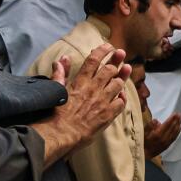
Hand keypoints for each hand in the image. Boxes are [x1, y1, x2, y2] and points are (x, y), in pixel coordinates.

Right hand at [33, 44, 126, 164]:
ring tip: (125, 70)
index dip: (102, 51)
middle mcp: (94, 89)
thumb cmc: (55, 115)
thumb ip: (60, 74)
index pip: (94, 60)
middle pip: (109, 69)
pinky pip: (121, 102)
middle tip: (121, 54)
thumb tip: (62, 59)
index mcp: (80, 82)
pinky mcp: (108, 114)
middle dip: (117, 59)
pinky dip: (122, 97)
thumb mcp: (56, 91)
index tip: (108, 46)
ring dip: (122, 77)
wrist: (61, 134)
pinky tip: (121, 95)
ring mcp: (103, 101)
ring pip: (118, 84)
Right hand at [142, 110, 180, 156]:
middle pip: (172, 128)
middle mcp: (163, 138)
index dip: (172, 118)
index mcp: (157, 134)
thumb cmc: (142, 142)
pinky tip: (179, 128)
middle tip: (180, 114)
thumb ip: (149, 126)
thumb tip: (157, 121)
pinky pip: (174, 137)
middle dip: (176, 121)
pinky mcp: (167, 145)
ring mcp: (166, 143)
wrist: (144, 155)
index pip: (166, 124)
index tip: (176, 113)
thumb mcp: (142, 133)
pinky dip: (177, 132)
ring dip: (178, 125)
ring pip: (174, 133)